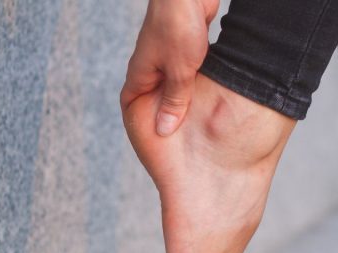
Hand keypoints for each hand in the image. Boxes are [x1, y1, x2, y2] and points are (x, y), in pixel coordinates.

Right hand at [121, 0, 219, 135]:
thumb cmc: (179, 26)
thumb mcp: (180, 72)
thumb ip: (175, 101)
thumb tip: (163, 130)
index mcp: (141, 71)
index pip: (130, 102)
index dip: (136, 121)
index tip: (151, 141)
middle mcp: (150, 63)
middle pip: (153, 95)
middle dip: (164, 113)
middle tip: (181, 138)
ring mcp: (166, 53)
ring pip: (171, 83)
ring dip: (181, 98)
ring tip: (196, 120)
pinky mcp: (183, 45)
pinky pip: (185, 70)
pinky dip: (193, 82)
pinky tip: (207, 93)